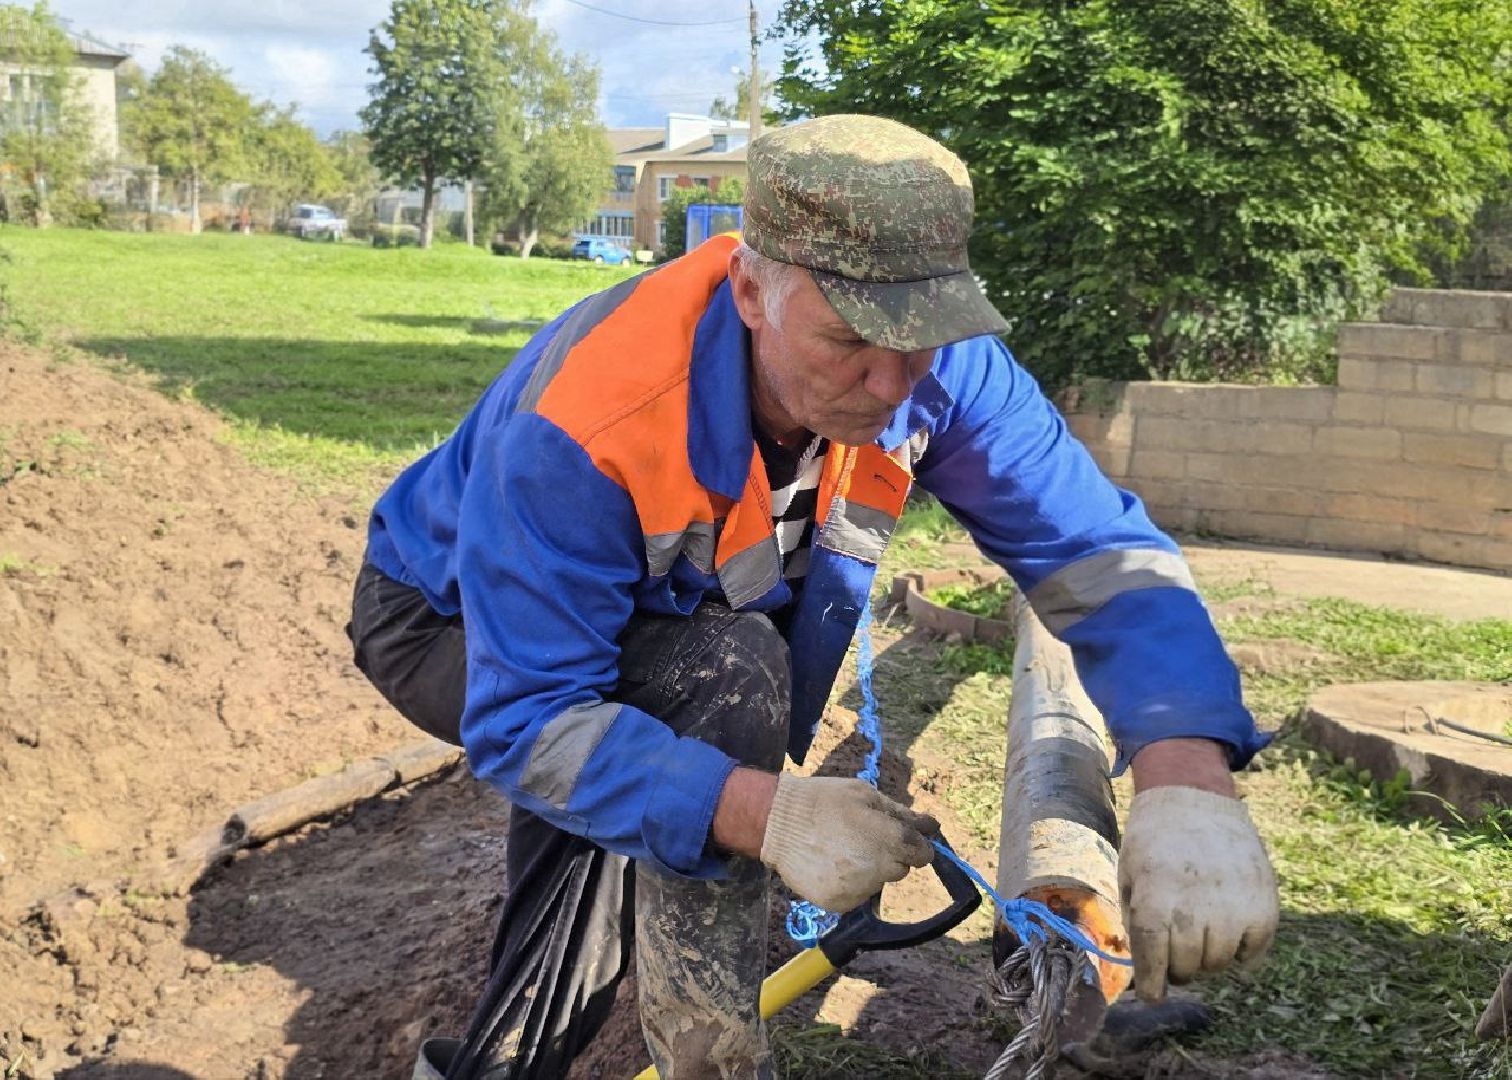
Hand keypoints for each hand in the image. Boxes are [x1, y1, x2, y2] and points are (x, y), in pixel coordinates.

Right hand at [759, 773, 937, 911]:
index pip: (923, 854)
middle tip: (860, 837)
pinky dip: (849, 883)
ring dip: (869, 869)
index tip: (898, 837)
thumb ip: (902, 815)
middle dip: (889, 854)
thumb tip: (933, 826)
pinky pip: (857, 894)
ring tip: (840, 848)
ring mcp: (857, 889)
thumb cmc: (824, 802)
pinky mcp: (839, 904)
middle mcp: (877, 869)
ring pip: (878, 882)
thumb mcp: (865, 795)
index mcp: (888, 839)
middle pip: (900, 869)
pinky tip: (830, 864)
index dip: (914, 845)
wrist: (777, 823)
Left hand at [1119, 785, 1278, 1001]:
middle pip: (1188, 967)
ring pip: (1219, 963)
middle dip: (1178, 969)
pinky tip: (1227, 932)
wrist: (1196, 799)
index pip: (1154, 959)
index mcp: (1156, 898)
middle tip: (1176, 956)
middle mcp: (1196, 906)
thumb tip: (1142, 967)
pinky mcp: (1264, 905)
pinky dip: (1240, 952)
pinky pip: (1253, 952)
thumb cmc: (1154, 841)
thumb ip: (1135, 921)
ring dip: (1207, 959)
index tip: (1154, 994)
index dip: (1152, 983)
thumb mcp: (1130, 876)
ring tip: (1200, 935)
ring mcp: (1234, 906)